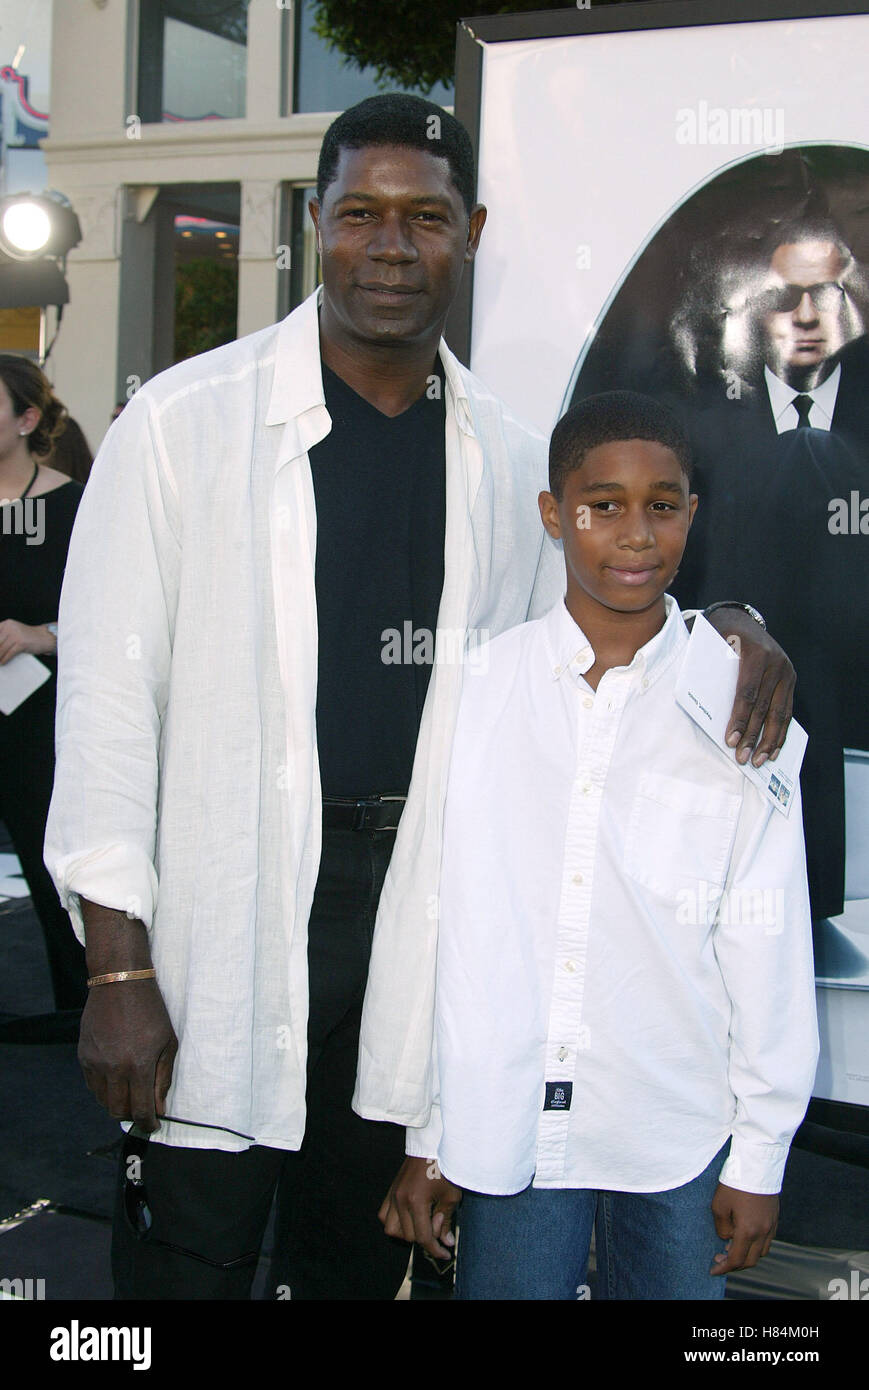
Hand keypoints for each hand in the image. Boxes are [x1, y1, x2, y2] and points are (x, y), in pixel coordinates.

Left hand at [0, 618, 55, 662]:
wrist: (44, 637)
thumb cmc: (27, 637)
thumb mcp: (14, 632)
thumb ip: (3, 637)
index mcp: (6, 624)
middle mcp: (10, 627)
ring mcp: (16, 635)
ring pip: (1, 649)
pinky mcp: (21, 643)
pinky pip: (9, 653)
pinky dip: (4, 659)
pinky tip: (2, 663)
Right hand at [78, 978, 177, 1132]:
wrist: (119, 983)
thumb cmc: (150, 1010)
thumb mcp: (167, 1041)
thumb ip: (163, 1077)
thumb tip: (159, 1107)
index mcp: (138, 1065)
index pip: (141, 1109)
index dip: (148, 1123)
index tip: (153, 1126)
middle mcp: (114, 1068)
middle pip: (118, 1110)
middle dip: (132, 1116)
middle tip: (142, 1110)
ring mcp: (95, 1063)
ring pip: (103, 1100)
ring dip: (117, 1103)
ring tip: (130, 1093)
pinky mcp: (84, 1056)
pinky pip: (92, 1085)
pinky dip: (104, 1090)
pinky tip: (116, 1080)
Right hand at [379, 1156, 461, 1259]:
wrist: (431, 1144)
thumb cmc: (444, 1167)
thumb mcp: (451, 1196)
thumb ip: (447, 1221)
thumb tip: (446, 1243)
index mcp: (416, 1201)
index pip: (423, 1237)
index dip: (435, 1250)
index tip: (446, 1254)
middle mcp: (400, 1200)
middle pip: (409, 1236)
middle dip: (426, 1236)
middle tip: (439, 1221)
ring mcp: (392, 1195)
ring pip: (392, 1229)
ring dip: (407, 1232)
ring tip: (422, 1223)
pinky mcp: (390, 1191)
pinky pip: (384, 1215)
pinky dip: (395, 1221)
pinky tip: (409, 1217)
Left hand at [704, 609, 794, 765]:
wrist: (741, 619)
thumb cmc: (720, 637)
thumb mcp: (712, 646)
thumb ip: (710, 673)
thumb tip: (704, 711)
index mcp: (755, 653)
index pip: (747, 694)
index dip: (739, 720)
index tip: (731, 741)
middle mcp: (776, 662)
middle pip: (764, 707)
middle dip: (753, 736)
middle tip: (743, 758)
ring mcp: (786, 671)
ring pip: (780, 712)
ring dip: (770, 740)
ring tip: (760, 761)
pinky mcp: (790, 679)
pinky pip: (787, 710)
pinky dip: (781, 732)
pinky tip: (773, 749)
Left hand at [710, 1183, 778, 1274]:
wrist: (756, 1165)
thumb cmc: (735, 1183)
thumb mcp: (719, 1205)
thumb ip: (722, 1228)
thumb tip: (727, 1238)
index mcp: (748, 1231)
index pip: (736, 1260)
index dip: (724, 1268)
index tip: (713, 1270)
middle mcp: (763, 1232)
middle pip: (750, 1261)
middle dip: (734, 1264)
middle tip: (719, 1259)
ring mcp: (771, 1226)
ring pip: (761, 1252)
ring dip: (747, 1255)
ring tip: (731, 1247)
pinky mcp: (775, 1218)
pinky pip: (767, 1241)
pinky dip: (756, 1245)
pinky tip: (745, 1236)